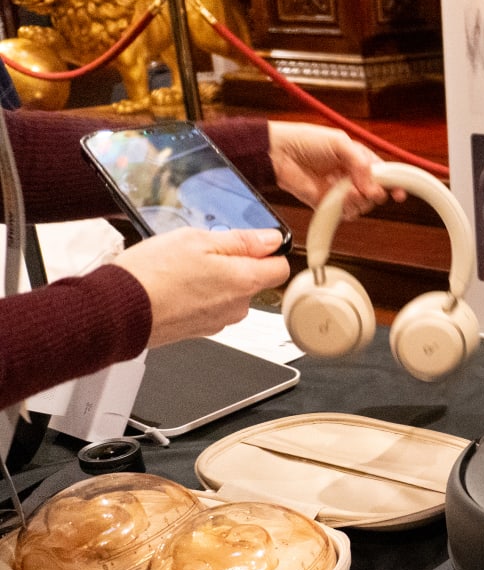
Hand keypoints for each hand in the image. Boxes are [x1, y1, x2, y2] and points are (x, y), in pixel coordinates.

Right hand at [114, 228, 291, 347]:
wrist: (116, 311)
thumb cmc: (152, 275)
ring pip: (229, 293)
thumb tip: (271, 240)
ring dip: (214, 279)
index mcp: (245, 283)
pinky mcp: (199, 330)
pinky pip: (208, 306)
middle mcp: (237, 308)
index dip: (268, 251)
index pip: (281, 268)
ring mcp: (218, 321)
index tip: (251, 242)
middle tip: (202, 251)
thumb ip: (241, 240)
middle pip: (253, 280)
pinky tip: (173, 284)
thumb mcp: (197, 240)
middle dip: (235, 264)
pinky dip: (197, 294)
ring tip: (182, 268)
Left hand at [267, 121, 403, 218]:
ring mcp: (341, 191)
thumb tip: (372, 186)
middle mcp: (352, 176)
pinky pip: (346, 213)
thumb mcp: (339, 142)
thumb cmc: (306, 141)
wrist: (279, 154)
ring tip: (346, 191)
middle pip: (376, 192)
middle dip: (373, 192)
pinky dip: (345, 209)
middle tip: (364, 188)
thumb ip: (360, 162)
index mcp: (359, 159)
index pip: (384, 173)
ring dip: (358, 200)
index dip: (395, 183)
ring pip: (363, 205)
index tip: (399, 192)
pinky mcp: (328, 204)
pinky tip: (338, 199)